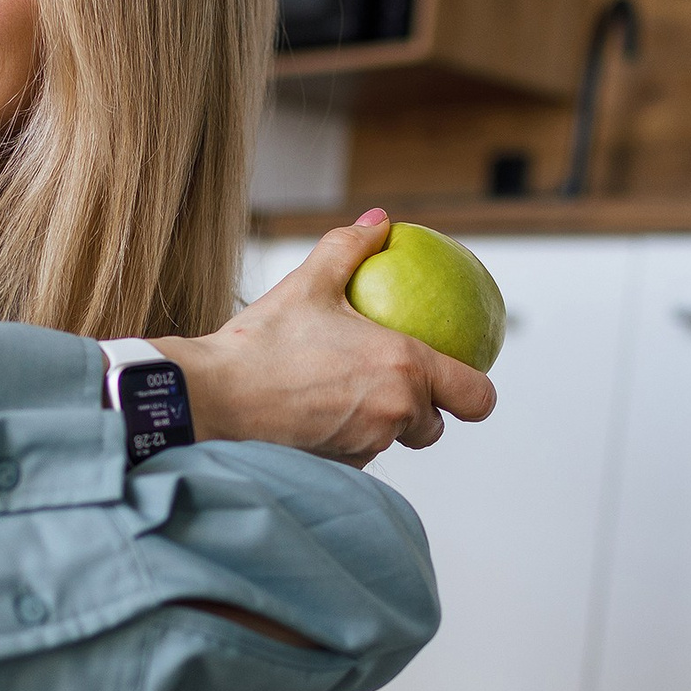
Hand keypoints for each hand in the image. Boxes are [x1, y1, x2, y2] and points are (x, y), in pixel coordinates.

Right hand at [161, 209, 496, 466]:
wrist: (213, 398)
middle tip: (388, 384)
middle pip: (433, 426)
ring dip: (378, 424)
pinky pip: (357, 456)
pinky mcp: (339, 470)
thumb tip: (380, 220)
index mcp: (404, 365)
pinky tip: (314, 416)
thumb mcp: (309, 283)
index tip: (464, 384)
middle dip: (420, 412)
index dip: (477, 393)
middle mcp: (397, 411)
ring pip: (391, 441)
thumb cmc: (263, 341)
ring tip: (341, 394)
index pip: (476, 395)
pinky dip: (345, 439)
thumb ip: (351, 246)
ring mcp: (369, 446)